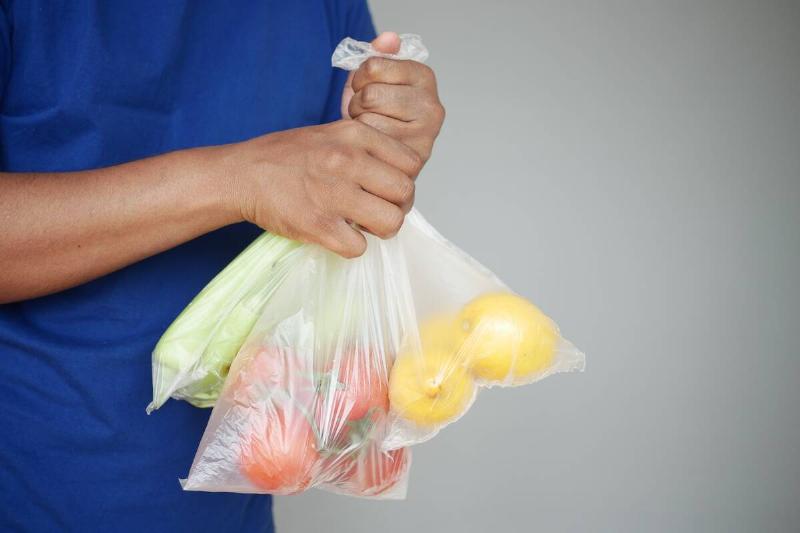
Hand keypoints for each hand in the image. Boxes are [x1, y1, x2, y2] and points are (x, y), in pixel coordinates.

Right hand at [219, 120, 422, 257]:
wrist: (242, 174)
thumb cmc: (285, 157)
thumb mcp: (330, 134)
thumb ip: (365, 149)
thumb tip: (396, 176)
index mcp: (355, 135)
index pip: (411, 163)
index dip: (403, 180)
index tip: (388, 189)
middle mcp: (348, 160)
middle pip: (405, 193)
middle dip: (397, 208)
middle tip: (379, 212)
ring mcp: (334, 193)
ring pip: (390, 223)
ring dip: (380, 230)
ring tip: (362, 226)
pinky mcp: (319, 225)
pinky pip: (359, 247)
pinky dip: (351, 247)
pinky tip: (337, 235)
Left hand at [342, 32, 444, 163]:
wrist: (381, 153)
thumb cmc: (377, 114)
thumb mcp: (373, 80)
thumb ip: (378, 55)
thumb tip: (388, 38)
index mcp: (424, 77)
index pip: (373, 66)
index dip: (360, 79)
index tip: (367, 88)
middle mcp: (431, 105)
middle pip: (370, 95)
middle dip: (357, 105)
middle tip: (367, 114)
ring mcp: (425, 134)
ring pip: (368, 120)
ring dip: (360, 126)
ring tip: (371, 129)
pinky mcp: (413, 158)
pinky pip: (371, 143)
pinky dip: (364, 144)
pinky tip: (374, 145)